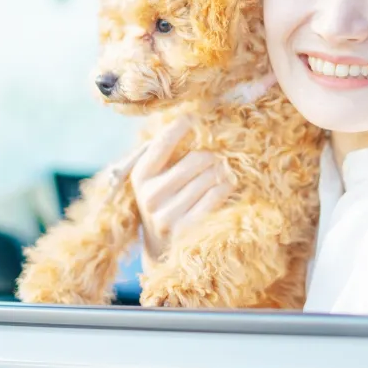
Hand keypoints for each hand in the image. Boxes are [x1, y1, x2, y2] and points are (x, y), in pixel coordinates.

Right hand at [129, 117, 230, 262]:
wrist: (161, 248)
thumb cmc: (163, 201)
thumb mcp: (155, 177)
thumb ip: (166, 152)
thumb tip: (193, 119)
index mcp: (140, 176)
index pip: (164, 141)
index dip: (184, 124)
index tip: (196, 118)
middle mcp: (151, 196)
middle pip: (197, 159)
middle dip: (212, 154)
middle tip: (216, 156)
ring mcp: (169, 215)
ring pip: (211, 176)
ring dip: (222, 170)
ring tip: (221, 171)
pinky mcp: (189, 229)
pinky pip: (217, 195)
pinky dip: (226, 186)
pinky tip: (226, 184)